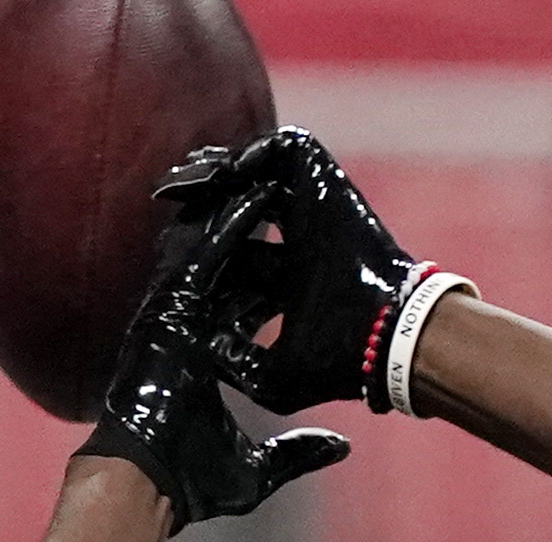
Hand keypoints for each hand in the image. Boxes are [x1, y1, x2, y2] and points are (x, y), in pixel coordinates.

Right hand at [78, 183, 351, 527]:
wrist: (146, 488)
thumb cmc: (190, 484)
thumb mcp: (260, 470)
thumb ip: (297, 454)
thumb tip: (340, 448)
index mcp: (204, 354)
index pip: (242, 304)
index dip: (269, 277)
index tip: (302, 259)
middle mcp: (186, 329)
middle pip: (226, 269)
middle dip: (253, 235)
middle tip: (287, 199)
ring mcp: (171, 318)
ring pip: (208, 252)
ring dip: (238, 217)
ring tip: (272, 180)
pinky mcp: (162, 314)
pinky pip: (196, 258)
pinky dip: (223, 229)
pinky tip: (250, 199)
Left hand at [161, 127, 422, 414]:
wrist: (387, 338)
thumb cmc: (339, 362)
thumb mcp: (272, 380)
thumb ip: (233, 364)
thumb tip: (202, 345)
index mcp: (292, 280)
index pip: (238, 255)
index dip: (202, 249)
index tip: (165, 253)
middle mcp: (303, 239)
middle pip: (240, 208)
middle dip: (201, 204)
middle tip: (167, 202)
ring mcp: (317, 208)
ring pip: (255, 173)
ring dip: (215, 174)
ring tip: (181, 181)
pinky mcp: (327, 182)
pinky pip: (278, 150)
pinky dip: (246, 156)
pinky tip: (214, 174)